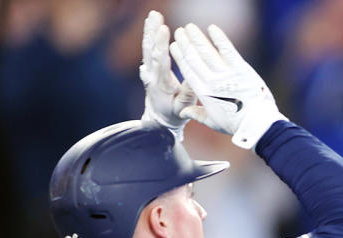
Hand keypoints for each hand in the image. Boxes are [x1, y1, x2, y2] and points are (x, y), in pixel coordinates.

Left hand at [139, 11, 195, 136]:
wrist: (159, 118)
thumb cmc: (175, 113)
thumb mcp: (183, 108)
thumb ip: (188, 94)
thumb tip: (195, 77)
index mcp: (162, 85)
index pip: (160, 62)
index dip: (161, 45)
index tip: (164, 29)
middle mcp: (152, 76)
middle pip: (151, 51)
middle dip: (153, 32)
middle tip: (156, 17)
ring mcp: (148, 70)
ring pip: (147, 47)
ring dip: (150, 30)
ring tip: (154, 14)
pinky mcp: (148, 66)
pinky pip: (147, 48)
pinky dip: (149, 33)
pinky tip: (151, 21)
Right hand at [170, 23, 286, 148]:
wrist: (258, 124)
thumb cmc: (236, 124)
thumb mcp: (213, 122)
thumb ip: (196, 114)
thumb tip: (183, 112)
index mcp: (203, 93)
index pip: (187, 70)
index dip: (179, 56)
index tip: (174, 46)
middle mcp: (212, 81)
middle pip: (194, 58)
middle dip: (185, 43)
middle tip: (179, 31)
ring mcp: (227, 74)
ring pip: (207, 51)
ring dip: (197, 37)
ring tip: (190, 27)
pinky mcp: (241, 69)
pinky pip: (228, 50)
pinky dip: (219, 38)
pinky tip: (212, 28)